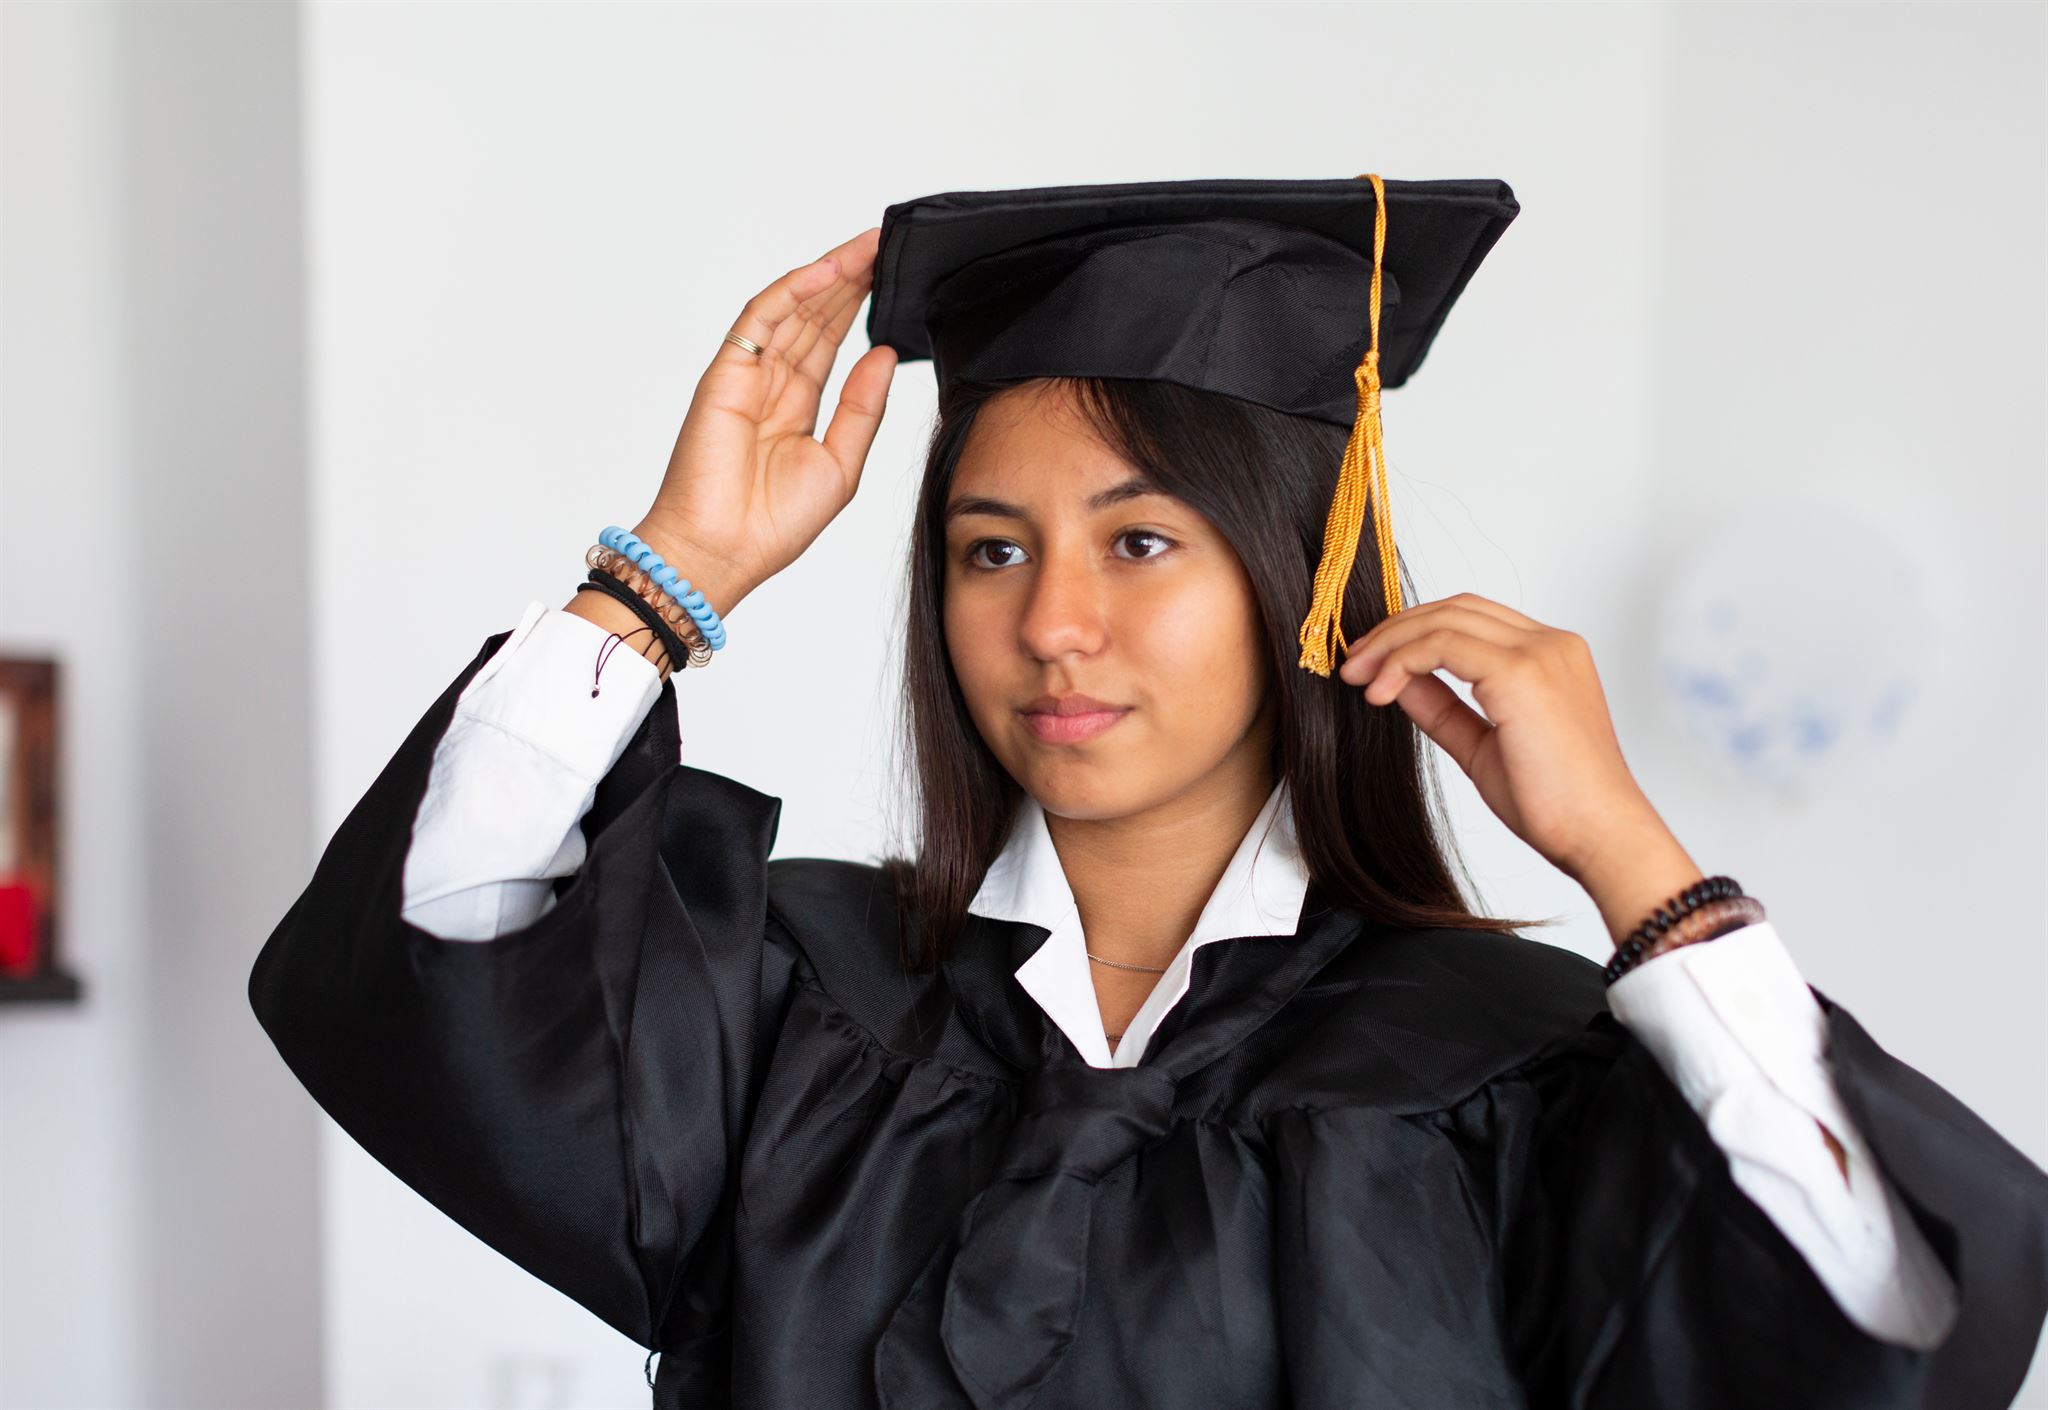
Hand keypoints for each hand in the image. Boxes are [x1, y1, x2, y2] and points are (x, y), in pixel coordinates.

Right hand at [631, 227, 898, 613]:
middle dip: (850, 279)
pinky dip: (791, 291)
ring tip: (867, 247)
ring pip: (792, 309)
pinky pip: (760, 319)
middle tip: (885, 245)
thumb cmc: (774, 523)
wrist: (724, 550)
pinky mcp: (727, 372)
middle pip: (814, 316)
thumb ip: (863, 408)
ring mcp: (748, 374)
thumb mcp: (842, 465)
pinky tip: (825, 271)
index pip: (831, 341)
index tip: (891, 277)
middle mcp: (772, 384)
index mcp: (798, 406)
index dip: (858, 306)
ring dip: (828, 274)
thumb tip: (885, 356)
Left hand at [1336, 593, 1702, 937]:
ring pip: (1445, 619)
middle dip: (1394, 631)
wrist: (1599, 837)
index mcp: (1551, 655)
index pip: (1472, 618)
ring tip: (1357, 677)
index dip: (1415, 632)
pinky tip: (1381, 691)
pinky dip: (1403, 661)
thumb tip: (1396, 681)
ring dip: (1390, 643)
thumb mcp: (1481, 744)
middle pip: (1455, 608)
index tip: (1372, 664)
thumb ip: (1442, 707)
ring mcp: (1540, 653)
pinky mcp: (1522, 672)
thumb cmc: (1555, 804)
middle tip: (1352, 664)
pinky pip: (1443, 645)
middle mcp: (1550, 643)